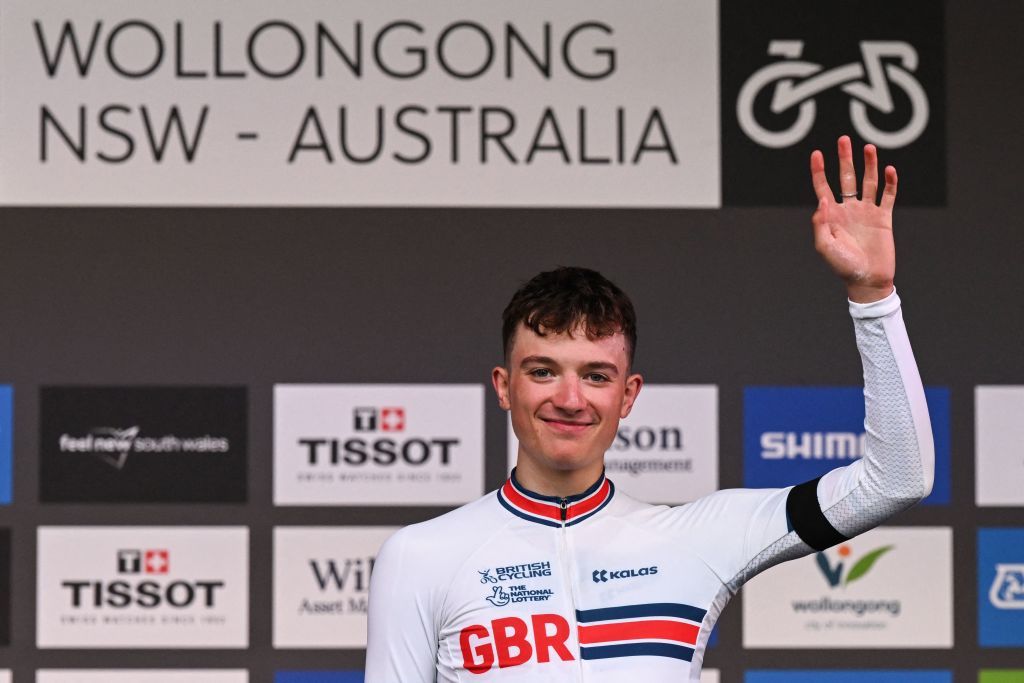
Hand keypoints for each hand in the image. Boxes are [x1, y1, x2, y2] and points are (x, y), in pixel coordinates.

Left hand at [810, 135, 896, 302]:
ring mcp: (867, 212)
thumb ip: (820, 224)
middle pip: (846, 178)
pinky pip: (888, 196)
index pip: (823, 187)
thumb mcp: (825, 247)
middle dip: (845, 159)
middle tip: (844, 140)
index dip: (819, 171)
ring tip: (869, 148)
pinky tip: (889, 169)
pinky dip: (890, 182)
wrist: (867, 280)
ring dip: (869, 165)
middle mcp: (849, 209)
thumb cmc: (842, 266)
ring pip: (868, 182)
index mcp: (832, 215)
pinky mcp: (884, 218)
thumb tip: (823, 201)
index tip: (817, 153)